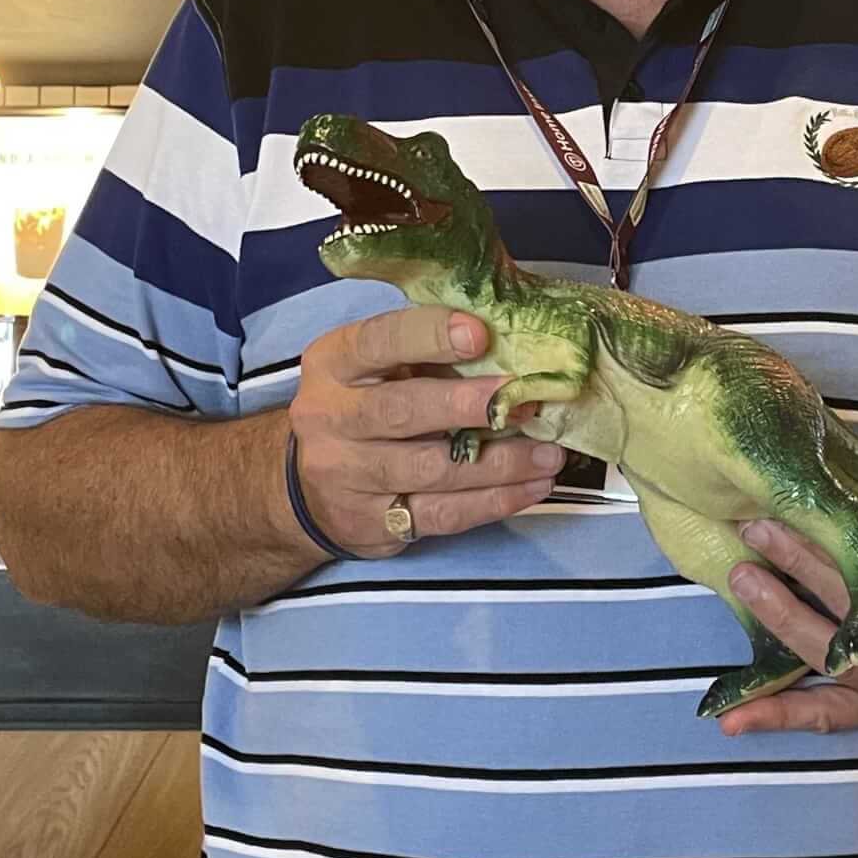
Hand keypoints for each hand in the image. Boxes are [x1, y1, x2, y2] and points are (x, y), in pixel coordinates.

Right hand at [287, 306, 561, 558]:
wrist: (308, 487)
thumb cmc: (365, 404)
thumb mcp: (376, 365)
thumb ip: (427, 349)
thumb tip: (512, 337)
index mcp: (334, 363)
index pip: (378, 341)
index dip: (428, 335)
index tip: (480, 333)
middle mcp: (332, 418)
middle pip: (402, 410)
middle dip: (470, 406)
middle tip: (527, 403)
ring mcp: (347, 476)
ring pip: (430, 470)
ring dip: (500, 463)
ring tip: (550, 454)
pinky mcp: (372, 524)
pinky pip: (441, 514)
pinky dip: (494, 501)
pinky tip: (531, 487)